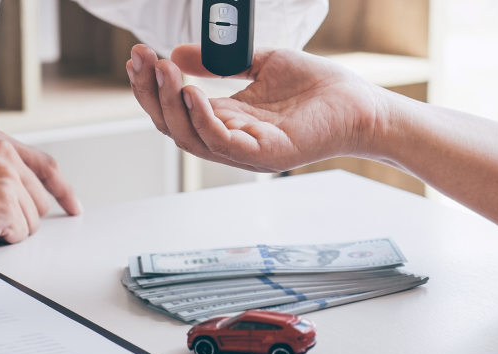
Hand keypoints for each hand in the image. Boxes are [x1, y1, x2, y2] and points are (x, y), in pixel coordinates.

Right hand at [0, 125, 79, 258]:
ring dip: (6, 231)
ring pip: (31, 222)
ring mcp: (3, 177)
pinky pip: (19, 235)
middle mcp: (1, 152)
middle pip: (40, 200)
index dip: (62, 191)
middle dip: (18, 218)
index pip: (45, 165)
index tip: (72, 206)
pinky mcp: (1, 203)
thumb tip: (23, 191)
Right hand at [127, 43, 394, 171]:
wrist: (360, 104)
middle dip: (149, 94)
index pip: (174, 108)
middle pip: (172, 125)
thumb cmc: (318, 88)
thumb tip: (177, 53)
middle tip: (140, 61)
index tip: (137, 55)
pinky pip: (222, 142)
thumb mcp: (261, 62)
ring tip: (162, 70)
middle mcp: (231, 139)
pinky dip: (202, 118)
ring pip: (189, 137)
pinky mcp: (266, 156)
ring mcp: (246, 151)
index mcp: (227, 119)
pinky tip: (191, 91)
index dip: (152, 84)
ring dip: (169, 104)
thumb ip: (220, 61)